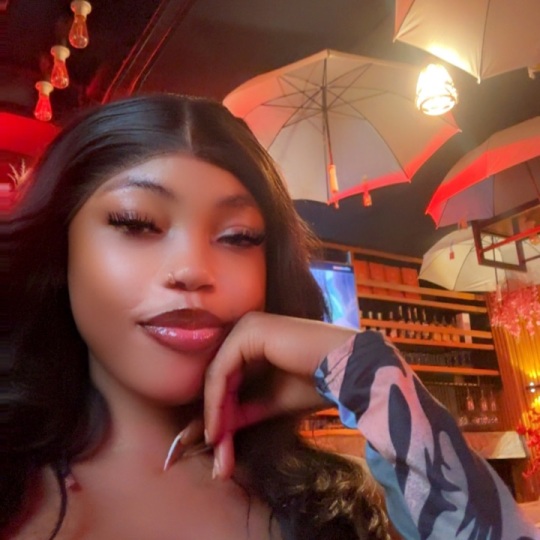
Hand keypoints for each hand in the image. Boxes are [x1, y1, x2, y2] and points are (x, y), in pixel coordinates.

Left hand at [203, 311, 356, 478]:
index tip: (218, 441)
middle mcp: (247, 326)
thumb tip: (219, 428)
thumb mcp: (273, 400)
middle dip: (215, 412)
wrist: (348, 371)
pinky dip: (217, 401)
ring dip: (214, 411)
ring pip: (217, 374)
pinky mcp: (249, 331)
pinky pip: (222, 371)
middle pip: (220, 374)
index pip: (227, 375)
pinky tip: (220, 427)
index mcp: (254, 337)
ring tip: (217, 441)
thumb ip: (245, 408)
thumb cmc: (318, 383)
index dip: (220, 409)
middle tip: (214, 445)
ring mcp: (247, 326)